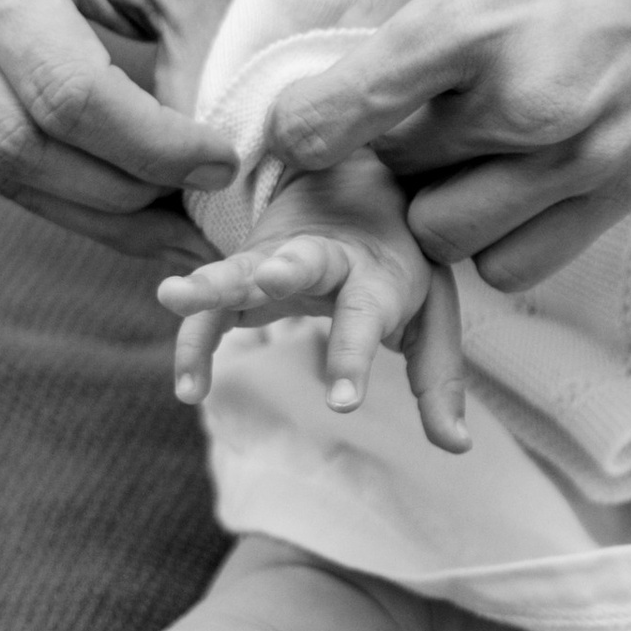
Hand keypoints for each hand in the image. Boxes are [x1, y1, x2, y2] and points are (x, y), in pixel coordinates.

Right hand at [0, 0, 241, 259]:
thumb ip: (201, 61)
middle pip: (20, 143)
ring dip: (91, 208)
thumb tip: (204, 180)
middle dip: (122, 193)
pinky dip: (55, 183)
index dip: (152, 146)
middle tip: (200, 215)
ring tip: (171, 222)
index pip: (67, 90)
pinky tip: (118, 187)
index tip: (224, 163)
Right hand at [159, 152, 472, 449]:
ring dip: (211, 283)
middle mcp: (327, 258)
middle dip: (285, 270)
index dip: (352, 357)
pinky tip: (188, 388)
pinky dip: (194, 340)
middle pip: (305, 262)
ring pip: (242, 268)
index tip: (342, 404)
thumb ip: (438, 378)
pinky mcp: (243, 270)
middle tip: (269, 279)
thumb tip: (458, 446)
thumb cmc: (399, 266)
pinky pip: (212, 307)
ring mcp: (278, 257)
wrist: (360, 185)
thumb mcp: (429, 313)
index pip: (367, 315)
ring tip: (172, 296)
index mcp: (379, 273)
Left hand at [250, 0, 630, 289]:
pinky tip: (508, 174)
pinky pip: (515, 264)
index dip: (300, 122)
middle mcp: (518, 103)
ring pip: (441, 235)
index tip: (309, 109)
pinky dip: (494, 235)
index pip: (333, 117)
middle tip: (399, 103)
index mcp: (471, 18)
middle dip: (376, 146)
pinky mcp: (624, 189)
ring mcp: (576, 158)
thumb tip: (338, 52)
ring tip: (458, 139)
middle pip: (386, 173)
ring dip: (433, 196)